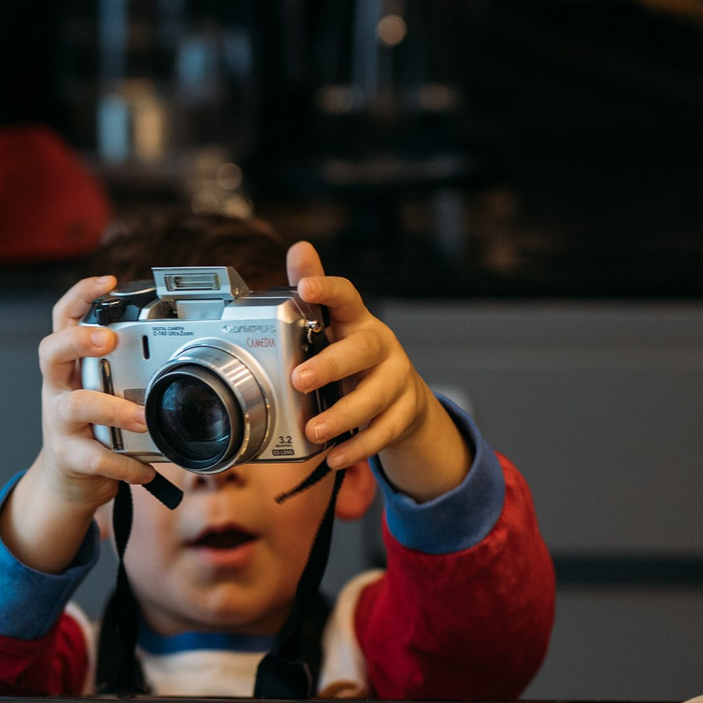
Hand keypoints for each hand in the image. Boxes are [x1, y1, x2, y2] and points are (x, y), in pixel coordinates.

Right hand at [0, 275, 156, 573]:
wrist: (66, 480)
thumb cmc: (93, 427)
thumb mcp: (104, 391)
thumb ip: (130, 372)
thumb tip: (189, 351)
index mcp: (70, 365)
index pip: (64, 319)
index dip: (81, 296)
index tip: (107, 282)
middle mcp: (59, 387)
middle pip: (53, 351)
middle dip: (79, 340)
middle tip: (109, 340)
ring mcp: (59, 421)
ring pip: (77, 405)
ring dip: (113, 409)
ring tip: (143, 417)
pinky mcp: (69, 456)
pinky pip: (95, 457)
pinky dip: (123, 464)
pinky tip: (144, 468)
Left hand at [284, 241, 467, 501]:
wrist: (401, 398)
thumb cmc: (353, 358)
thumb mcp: (334, 328)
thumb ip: (313, 293)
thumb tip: (299, 248)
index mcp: (356, 321)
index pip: (346, 296)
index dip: (327, 287)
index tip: (305, 285)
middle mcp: (380, 346)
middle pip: (362, 350)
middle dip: (331, 364)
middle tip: (299, 378)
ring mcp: (396, 380)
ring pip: (375, 396)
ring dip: (342, 414)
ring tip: (313, 430)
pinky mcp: (403, 414)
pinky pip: (384, 432)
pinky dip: (359, 446)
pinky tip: (336, 455)